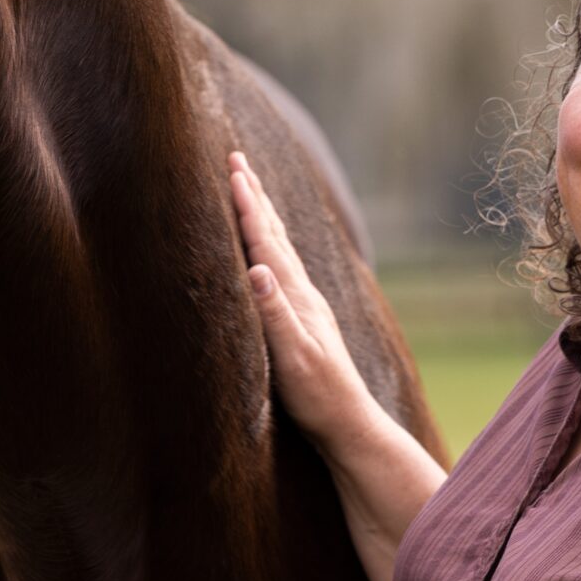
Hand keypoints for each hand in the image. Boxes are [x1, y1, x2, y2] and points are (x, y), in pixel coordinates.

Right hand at [229, 151, 380, 448]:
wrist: (349, 422)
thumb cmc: (317, 395)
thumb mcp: (292, 358)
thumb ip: (274, 314)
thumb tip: (256, 269)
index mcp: (294, 295)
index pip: (265, 241)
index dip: (247, 205)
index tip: (231, 169)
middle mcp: (302, 291)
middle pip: (274, 232)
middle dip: (254, 194)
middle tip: (235, 158)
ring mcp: (305, 302)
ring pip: (279, 245)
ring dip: (262, 212)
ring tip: (249, 188)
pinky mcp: (303, 315)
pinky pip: (282, 264)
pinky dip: (269, 242)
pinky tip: (269, 247)